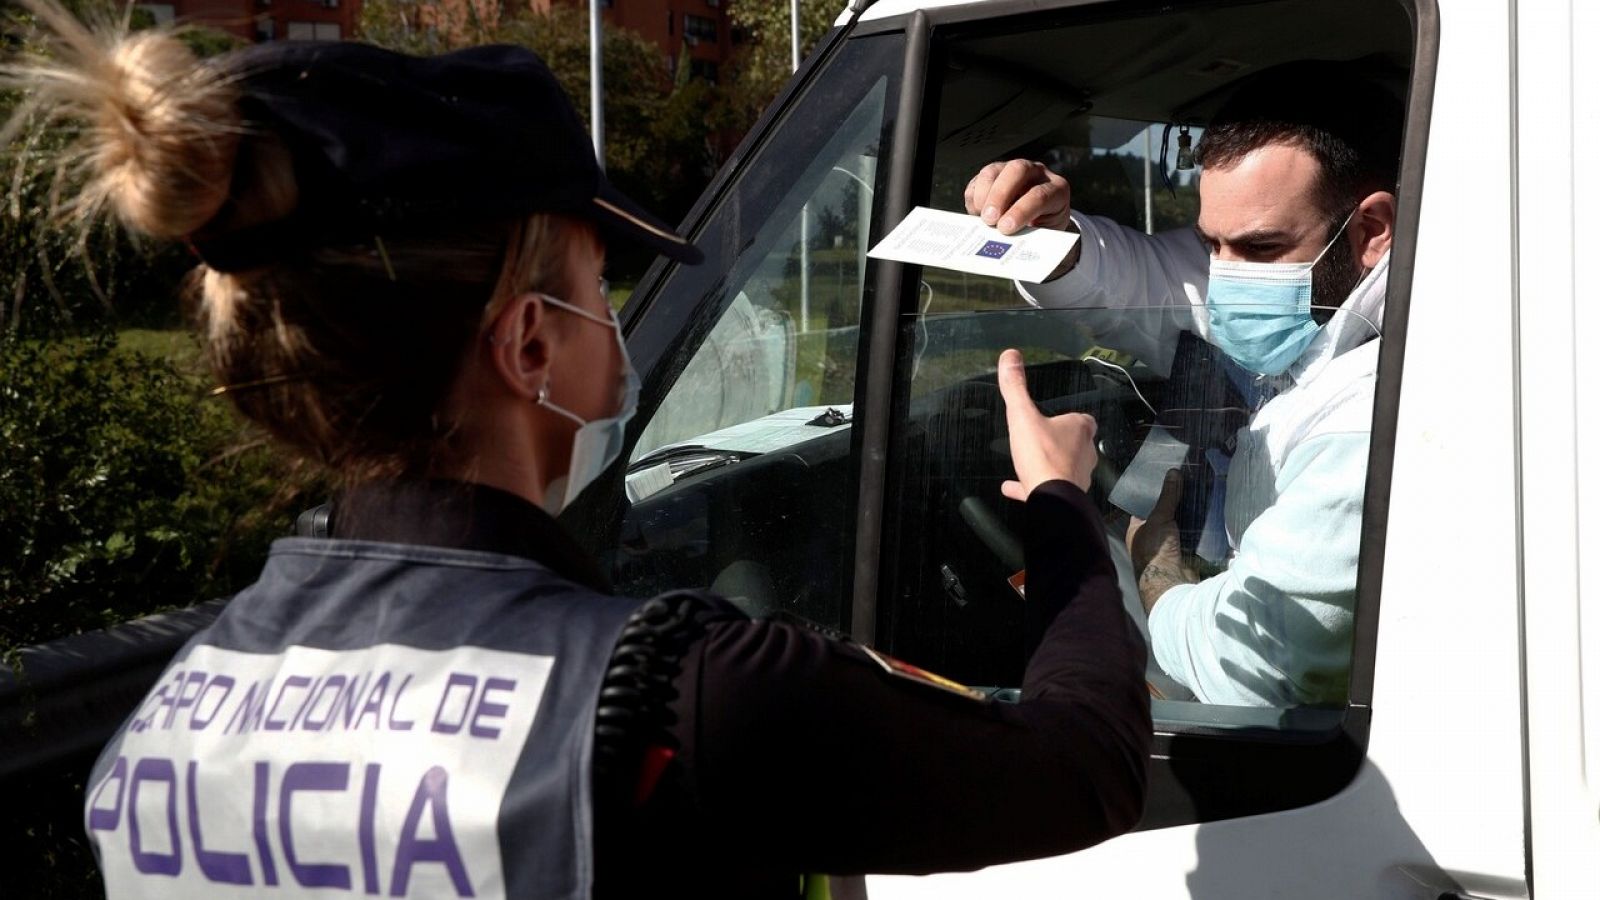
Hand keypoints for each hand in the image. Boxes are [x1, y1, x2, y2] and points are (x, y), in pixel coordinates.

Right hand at [964, 159, 1074, 234]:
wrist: (1041, 218)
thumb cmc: (1043, 229)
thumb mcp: (1044, 235)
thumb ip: (1029, 238)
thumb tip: (1006, 246)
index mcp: (1056, 189)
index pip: (1039, 195)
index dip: (1021, 211)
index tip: (1006, 229)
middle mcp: (1036, 173)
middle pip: (1017, 170)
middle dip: (1000, 195)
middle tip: (989, 219)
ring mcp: (1013, 169)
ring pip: (994, 171)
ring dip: (983, 196)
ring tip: (981, 218)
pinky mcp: (994, 174)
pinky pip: (978, 179)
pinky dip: (974, 198)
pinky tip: (977, 214)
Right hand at [997, 348, 1096, 498]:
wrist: (1051, 498)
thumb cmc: (1041, 454)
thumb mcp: (1022, 416)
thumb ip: (1015, 387)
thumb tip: (1010, 354)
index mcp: (1079, 429)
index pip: (1084, 421)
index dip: (1071, 420)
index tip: (1056, 419)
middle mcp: (1085, 452)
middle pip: (1075, 444)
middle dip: (1059, 442)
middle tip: (1040, 439)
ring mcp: (1078, 476)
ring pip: (1064, 467)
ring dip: (1048, 465)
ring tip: (1027, 463)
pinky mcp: (1067, 496)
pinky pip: (1048, 488)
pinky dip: (1031, 486)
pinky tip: (1012, 487)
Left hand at [1127, 469, 1192, 613]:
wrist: (1171, 584)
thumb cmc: (1156, 551)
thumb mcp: (1159, 519)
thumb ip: (1167, 497)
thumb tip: (1173, 472)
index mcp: (1137, 528)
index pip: (1145, 504)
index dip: (1157, 491)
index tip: (1171, 476)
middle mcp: (1151, 537)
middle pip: (1165, 513)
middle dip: (1177, 501)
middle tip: (1191, 480)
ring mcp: (1169, 545)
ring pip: (1181, 523)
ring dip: (1190, 512)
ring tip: (1203, 490)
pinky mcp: (1185, 552)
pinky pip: (1193, 534)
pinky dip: (1199, 525)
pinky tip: (1209, 510)